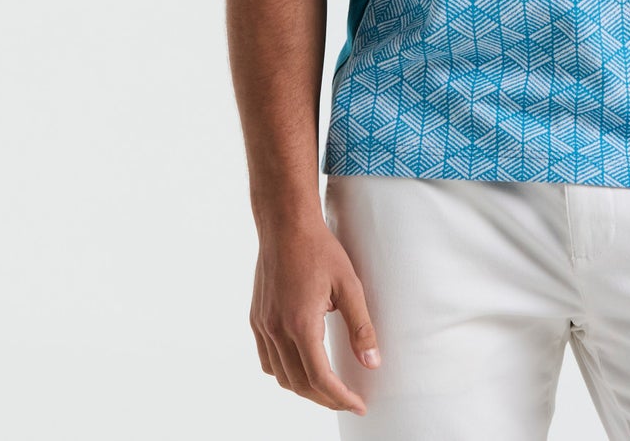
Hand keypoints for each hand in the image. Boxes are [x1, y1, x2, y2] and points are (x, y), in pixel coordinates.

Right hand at [249, 212, 380, 411]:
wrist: (286, 224)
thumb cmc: (320, 249)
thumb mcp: (349, 285)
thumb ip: (361, 326)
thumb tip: (372, 362)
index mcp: (301, 324)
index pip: (320, 379)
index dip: (340, 398)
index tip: (358, 406)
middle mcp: (277, 330)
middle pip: (300, 384)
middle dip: (325, 398)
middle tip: (348, 399)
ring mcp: (263, 326)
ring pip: (280, 376)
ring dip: (304, 388)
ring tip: (328, 387)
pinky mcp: (257, 319)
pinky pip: (267, 360)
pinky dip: (284, 372)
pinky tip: (301, 366)